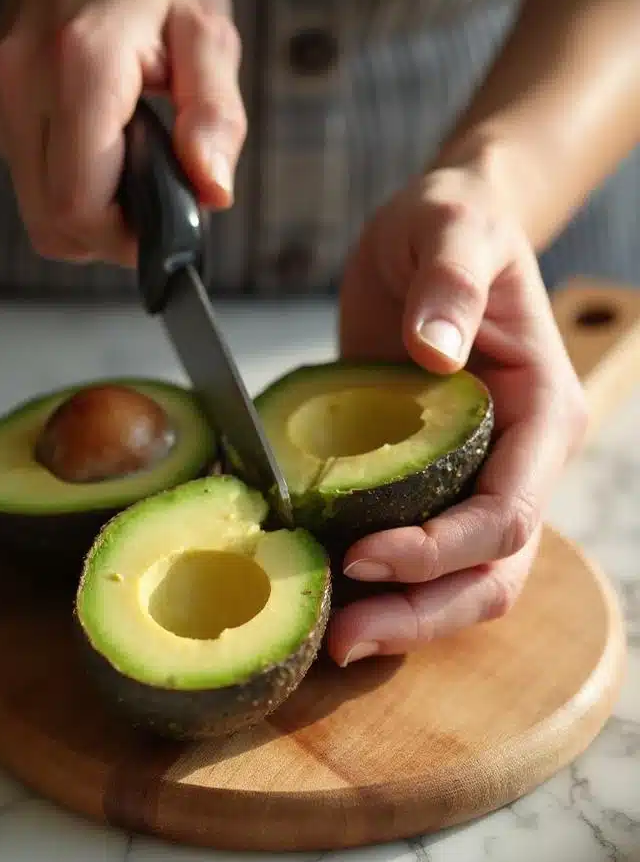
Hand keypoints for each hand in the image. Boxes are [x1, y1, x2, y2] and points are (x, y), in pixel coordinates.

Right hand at [0, 0, 245, 265]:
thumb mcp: (209, 32)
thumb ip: (216, 116)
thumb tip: (212, 191)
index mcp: (81, 64)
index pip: (78, 206)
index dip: (122, 239)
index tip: (162, 222)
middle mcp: (21, 82)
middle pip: (51, 224)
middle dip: (108, 232)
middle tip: (153, 194)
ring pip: (36, 211)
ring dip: (88, 208)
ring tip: (128, 154)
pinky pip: (26, 179)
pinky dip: (66, 180)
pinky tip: (95, 135)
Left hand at [326, 163, 588, 665]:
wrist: (435, 232)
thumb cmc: (453, 224)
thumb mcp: (451, 228)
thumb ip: (450, 283)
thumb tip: (435, 352)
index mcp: (540, 412)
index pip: (509, 514)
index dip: (440, 550)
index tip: (361, 553)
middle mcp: (520, 461)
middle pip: (492, 573)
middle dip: (422, 612)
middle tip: (342, 638)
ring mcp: (477, 478)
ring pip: (461, 582)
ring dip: (402, 617)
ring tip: (328, 636)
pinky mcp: (429, 481)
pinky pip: (417, 553)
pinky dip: (379, 584)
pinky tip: (321, 591)